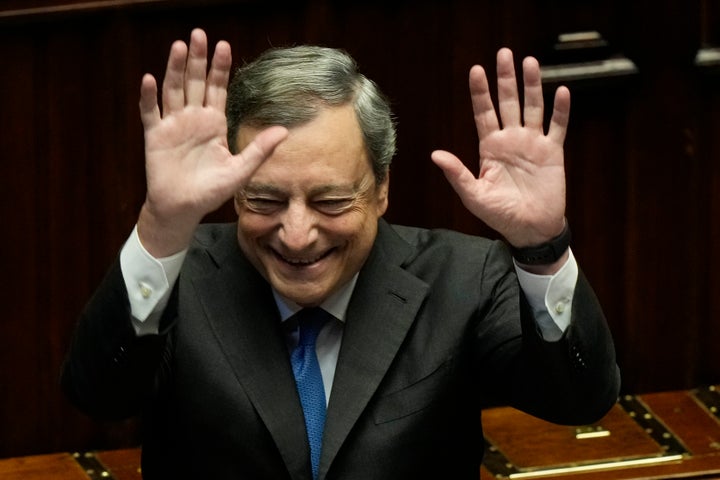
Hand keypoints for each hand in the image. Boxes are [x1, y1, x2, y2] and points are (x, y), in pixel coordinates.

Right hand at [137, 29, 286, 256]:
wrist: (183, 209)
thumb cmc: (211, 191)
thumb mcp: (240, 170)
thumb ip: (259, 150)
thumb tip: (284, 132)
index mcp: (214, 124)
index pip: (217, 89)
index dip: (219, 68)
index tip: (223, 45)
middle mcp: (193, 119)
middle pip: (195, 82)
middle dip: (197, 59)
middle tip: (199, 34)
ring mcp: (173, 125)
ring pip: (173, 91)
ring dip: (175, 69)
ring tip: (178, 46)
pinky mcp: (155, 136)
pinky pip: (150, 113)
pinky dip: (149, 97)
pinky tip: (150, 79)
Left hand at [431, 48, 567, 247]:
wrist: (530, 229)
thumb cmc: (500, 215)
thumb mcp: (474, 196)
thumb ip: (457, 174)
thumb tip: (435, 154)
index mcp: (490, 148)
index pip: (483, 113)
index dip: (480, 92)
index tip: (475, 71)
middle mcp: (511, 140)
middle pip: (508, 102)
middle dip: (505, 79)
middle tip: (504, 53)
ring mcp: (532, 144)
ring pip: (533, 107)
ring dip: (532, 86)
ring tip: (530, 62)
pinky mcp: (553, 152)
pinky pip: (558, 127)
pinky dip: (560, 110)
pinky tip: (561, 92)